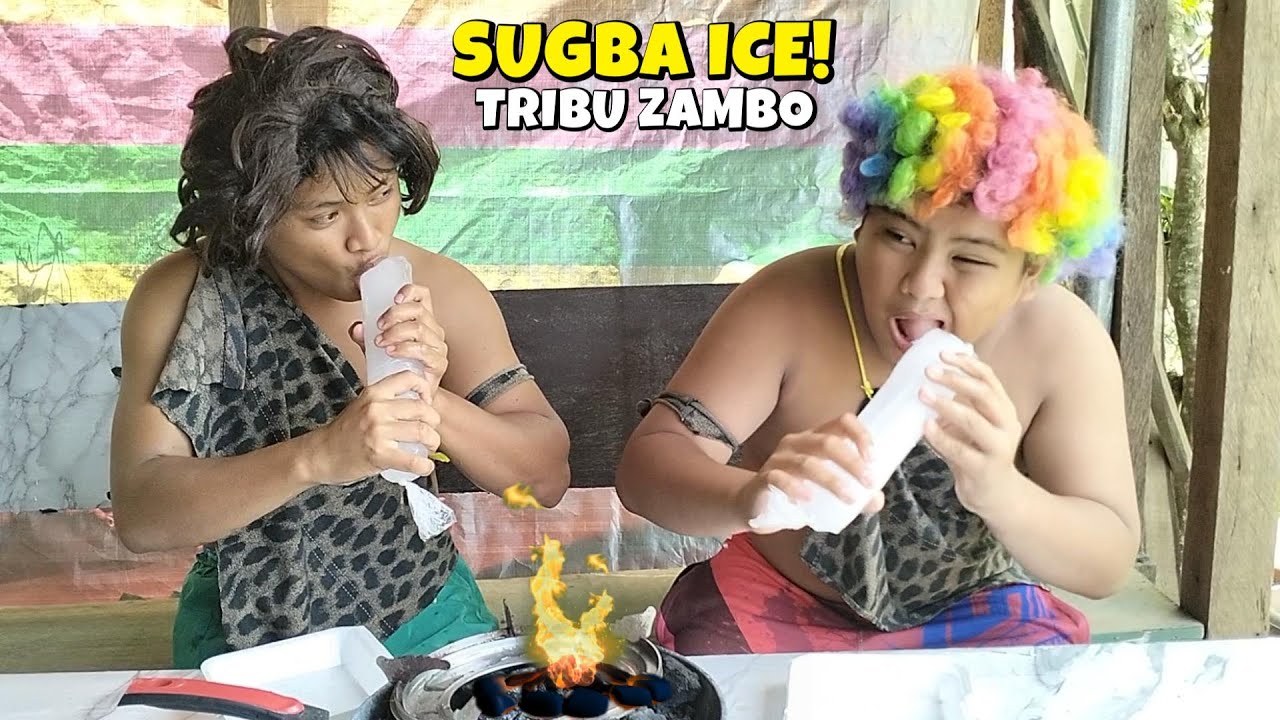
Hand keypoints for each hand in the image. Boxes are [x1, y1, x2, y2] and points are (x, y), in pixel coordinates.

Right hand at [312, 370, 441, 484]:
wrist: (321, 454)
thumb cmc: (345, 431)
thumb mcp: (363, 405)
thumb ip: (385, 400)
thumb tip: (418, 401)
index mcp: (374, 393)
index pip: (409, 378)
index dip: (425, 389)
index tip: (427, 402)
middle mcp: (377, 409)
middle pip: (423, 409)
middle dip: (434, 422)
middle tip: (431, 432)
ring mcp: (378, 431)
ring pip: (423, 433)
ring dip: (433, 443)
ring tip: (429, 448)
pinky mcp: (380, 454)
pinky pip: (414, 461)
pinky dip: (425, 466)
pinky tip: (424, 467)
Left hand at [349, 282, 447, 396]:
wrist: (408, 398)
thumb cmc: (394, 369)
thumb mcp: (375, 349)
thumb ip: (365, 337)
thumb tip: (356, 328)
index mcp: (423, 320)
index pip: (423, 296)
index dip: (410, 291)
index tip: (393, 298)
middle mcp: (434, 331)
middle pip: (419, 311)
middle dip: (395, 315)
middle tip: (378, 326)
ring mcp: (439, 347)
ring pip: (420, 329)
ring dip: (397, 332)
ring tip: (380, 342)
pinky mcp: (440, 364)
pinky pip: (424, 350)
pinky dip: (405, 348)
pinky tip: (391, 352)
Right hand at [736, 412, 883, 533]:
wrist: (756, 505)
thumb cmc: (796, 492)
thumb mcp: (827, 492)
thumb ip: (853, 493)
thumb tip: (877, 499)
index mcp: (815, 438)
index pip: (840, 422)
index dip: (859, 434)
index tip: (873, 458)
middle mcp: (796, 443)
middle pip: (827, 443)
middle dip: (852, 462)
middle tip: (869, 483)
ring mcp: (778, 459)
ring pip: (807, 463)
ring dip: (832, 480)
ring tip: (849, 499)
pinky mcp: (764, 478)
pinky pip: (778, 478)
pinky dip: (795, 487)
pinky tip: (808, 499)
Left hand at [920, 351, 1026, 515]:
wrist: (998, 495)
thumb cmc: (980, 453)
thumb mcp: (975, 423)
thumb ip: (964, 402)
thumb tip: (938, 370)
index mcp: (1004, 409)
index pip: (989, 378)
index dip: (967, 364)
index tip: (942, 354)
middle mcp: (1006, 425)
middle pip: (984, 395)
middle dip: (955, 379)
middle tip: (929, 371)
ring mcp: (998, 448)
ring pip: (974, 421)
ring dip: (946, 405)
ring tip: (923, 394)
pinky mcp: (984, 469)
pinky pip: (961, 450)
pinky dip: (941, 437)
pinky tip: (925, 427)